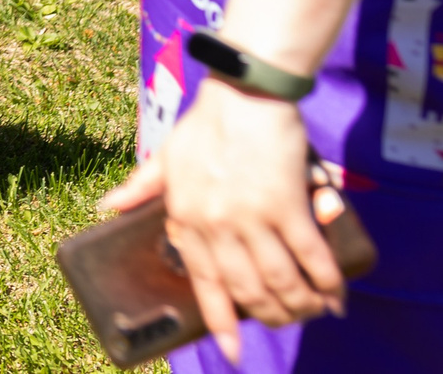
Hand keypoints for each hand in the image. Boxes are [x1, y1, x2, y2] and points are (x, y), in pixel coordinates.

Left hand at [99, 81, 343, 361]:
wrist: (244, 93)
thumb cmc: (206, 124)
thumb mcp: (166, 157)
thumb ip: (141, 187)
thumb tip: (106, 207)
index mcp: (185, 218)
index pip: (204, 284)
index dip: (220, 322)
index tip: (232, 353)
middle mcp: (216, 225)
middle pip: (248, 291)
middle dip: (272, 315)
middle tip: (288, 319)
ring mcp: (252, 218)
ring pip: (281, 282)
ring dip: (301, 304)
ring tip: (313, 311)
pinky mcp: (287, 206)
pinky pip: (312, 258)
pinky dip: (328, 283)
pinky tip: (337, 298)